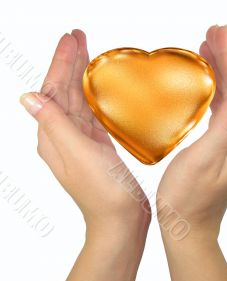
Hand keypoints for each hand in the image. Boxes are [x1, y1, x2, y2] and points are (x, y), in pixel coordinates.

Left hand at [20, 30, 150, 237]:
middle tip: (79, 37)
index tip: (70, 39)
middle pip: (63, 93)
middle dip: (69, 64)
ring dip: (80, 77)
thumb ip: (55, 123)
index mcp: (52, 138)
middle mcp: (62, 139)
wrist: (120, 220)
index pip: (52, 91)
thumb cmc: (102, 192)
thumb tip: (28, 97)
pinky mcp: (97, 149)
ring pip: (77, 102)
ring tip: (87, 54)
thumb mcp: (77, 153)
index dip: (60, 63)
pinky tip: (97, 89)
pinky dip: (92, 98)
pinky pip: (90, 116)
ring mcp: (80, 144)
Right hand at [157, 25, 226, 238]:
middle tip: (211, 35)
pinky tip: (205, 90)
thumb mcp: (205, 160)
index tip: (217, 32)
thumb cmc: (188, 199)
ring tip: (207, 54)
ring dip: (222, 75)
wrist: (188, 228)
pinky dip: (215, 96)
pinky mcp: (225, 151)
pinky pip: (224, 115)